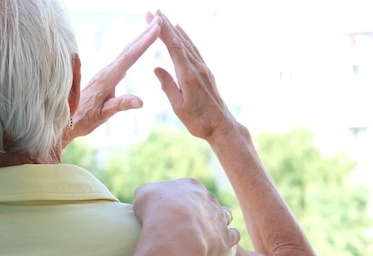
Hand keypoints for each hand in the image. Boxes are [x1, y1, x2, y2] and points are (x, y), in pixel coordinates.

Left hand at [62, 15, 162, 147]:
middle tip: (159, 19)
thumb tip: (140, 101)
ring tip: (152, 29)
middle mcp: (106, 72)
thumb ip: (121, 105)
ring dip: (139, 39)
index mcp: (107, 79)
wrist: (67, 121)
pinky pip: (121, 59)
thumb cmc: (84, 119)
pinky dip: (132, 50)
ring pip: (125, 52)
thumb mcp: (104, 114)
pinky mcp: (104, 77)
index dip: (144, 42)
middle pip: (128, 49)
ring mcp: (105, 73)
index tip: (156, 29)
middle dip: (144, 34)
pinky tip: (136, 48)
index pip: (130, 57)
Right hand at [133, 178, 239, 255]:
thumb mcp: (143, 194)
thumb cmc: (155, 211)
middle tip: (186, 224)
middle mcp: (209, 198)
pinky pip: (233, 236)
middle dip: (199, 210)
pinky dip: (228, 238)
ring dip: (218, 221)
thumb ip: (149, 193)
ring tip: (206, 232)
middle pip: (207, 201)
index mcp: (190, 185)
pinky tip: (219, 244)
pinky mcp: (225, 238)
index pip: (189, 188)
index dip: (181, 199)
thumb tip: (150, 197)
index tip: (173, 209)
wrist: (173, 233)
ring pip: (225, 215)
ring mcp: (219, 217)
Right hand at [147, 11, 236, 142]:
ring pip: (187, 44)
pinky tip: (182, 35)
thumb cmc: (198, 121)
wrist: (221, 126)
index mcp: (188, 75)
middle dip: (166, 25)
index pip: (173, 47)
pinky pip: (194, 51)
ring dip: (176, 29)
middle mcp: (197, 67)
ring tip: (166, 18)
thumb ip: (168, 85)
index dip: (161, 30)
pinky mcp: (206, 72)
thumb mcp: (178, 106)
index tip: (151, 17)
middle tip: (153, 11)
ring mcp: (203, 69)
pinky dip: (186, 39)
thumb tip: (156, 68)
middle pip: (180, 41)